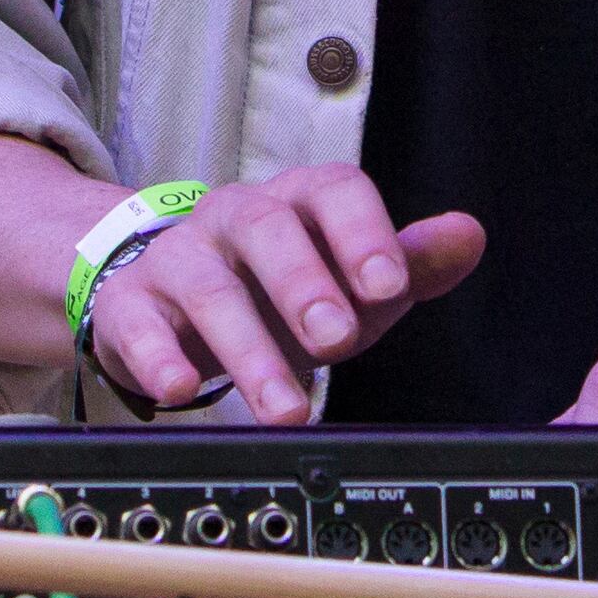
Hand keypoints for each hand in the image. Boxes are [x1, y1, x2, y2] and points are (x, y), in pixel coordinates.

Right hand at [85, 164, 485, 424]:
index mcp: (298, 202)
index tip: (390, 286)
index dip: (362, 234)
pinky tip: (180, 389)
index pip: (333, 191)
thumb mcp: (347, 278)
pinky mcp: (129, 303)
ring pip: (209, 287)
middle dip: (304, 284)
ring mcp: (178, 256)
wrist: (168, 293)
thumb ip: (409, 263)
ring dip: (247, 350)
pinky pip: (137, 322)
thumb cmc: (275, 286)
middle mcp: (235, 217)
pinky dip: (158, 357)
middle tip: (336, 339)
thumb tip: (469, 236)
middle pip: (267, 230)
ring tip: (284, 405)